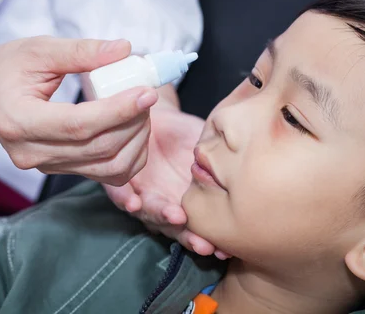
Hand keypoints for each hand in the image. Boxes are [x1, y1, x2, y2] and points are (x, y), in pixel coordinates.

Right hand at [0, 37, 157, 184]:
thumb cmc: (6, 69)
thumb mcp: (38, 49)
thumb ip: (81, 50)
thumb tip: (124, 50)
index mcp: (18, 120)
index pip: (78, 125)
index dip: (118, 111)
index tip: (147, 92)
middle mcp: (30, 153)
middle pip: (98, 149)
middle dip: (133, 123)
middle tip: (148, 94)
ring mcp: (45, 167)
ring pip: (108, 168)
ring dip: (136, 141)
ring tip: (142, 110)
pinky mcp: (60, 170)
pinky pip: (106, 174)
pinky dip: (130, 156)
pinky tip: (135, 130)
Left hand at [104, 88, 229, 258]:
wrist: (154, 115)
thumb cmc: (185, 134)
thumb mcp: (209, 147)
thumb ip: (221, 162)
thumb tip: (244, 171)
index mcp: (189, 202)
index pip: (199, 228)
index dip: (210, 240)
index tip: (223, 250)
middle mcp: (166, 205)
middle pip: (175, 229)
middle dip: (189, 237)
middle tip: (203, 244)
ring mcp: (143, 196)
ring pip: (150, 214)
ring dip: (162, 218)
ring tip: (175, 217)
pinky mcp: (121, 183)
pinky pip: (120, 195)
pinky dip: (126, 200)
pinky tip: (134, 203)